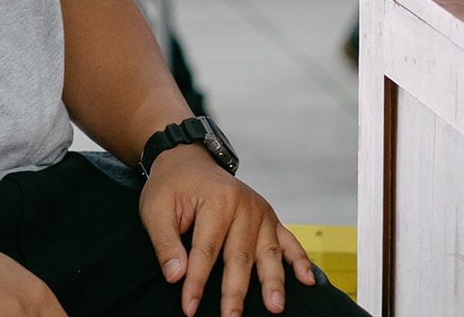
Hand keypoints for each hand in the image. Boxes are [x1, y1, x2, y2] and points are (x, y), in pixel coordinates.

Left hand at [139, 146, 315, 316]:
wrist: (188, 160)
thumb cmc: (171, 186)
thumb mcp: (156, 209)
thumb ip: (165, 243)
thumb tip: (175, 276)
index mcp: (217, 200)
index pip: (206, 251)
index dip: (197, 283)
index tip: (189, 308)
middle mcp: (245, 204)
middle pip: (240, 255)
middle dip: (235, 291)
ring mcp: (261, 211)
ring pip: (267, 252)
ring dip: (272, 281)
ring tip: (275, 307)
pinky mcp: (269, 218)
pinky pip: (288, 240)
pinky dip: (299, 260)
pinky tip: (307, 279)